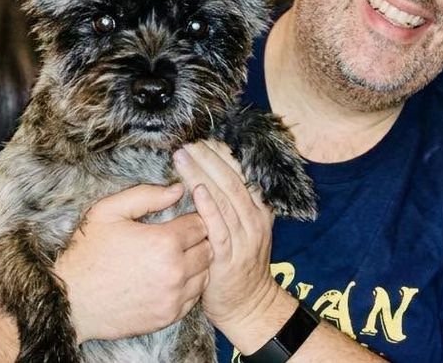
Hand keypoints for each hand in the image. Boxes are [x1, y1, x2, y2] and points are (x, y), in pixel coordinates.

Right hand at [53, 183, 211, 341]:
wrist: (69, 301)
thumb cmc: (87, 253)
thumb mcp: (109, 211)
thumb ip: (146, 195)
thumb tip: (179, 189)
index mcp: (164, 242)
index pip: (201, 223)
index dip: (191, 218)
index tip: (179, 220)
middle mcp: (175, 271)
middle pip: (208, 248)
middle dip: (197, 239)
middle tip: (178, 238)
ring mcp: (173, 297)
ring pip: (205, 273)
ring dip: (196, 263)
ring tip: (174, 257)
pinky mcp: (168, 316)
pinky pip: (194, 296)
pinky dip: (188, 286)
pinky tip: (169, 278)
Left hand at [174, 141, 279, 331]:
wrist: (247, 304)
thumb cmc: (237, 263)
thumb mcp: (244, 229)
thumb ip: (233, 203)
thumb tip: (212, 172)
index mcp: (259, 208)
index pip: (242, 172)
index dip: (223, 154)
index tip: (203, 138)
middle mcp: (255, 219)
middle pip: (232, 180)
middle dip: (209, 158)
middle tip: (188, 142)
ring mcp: (244, 237)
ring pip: (225, 198)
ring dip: (202, 174)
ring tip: (183, 157)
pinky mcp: (229, 256)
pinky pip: (219, 226)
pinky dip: (208, 206)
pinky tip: (195, 189)